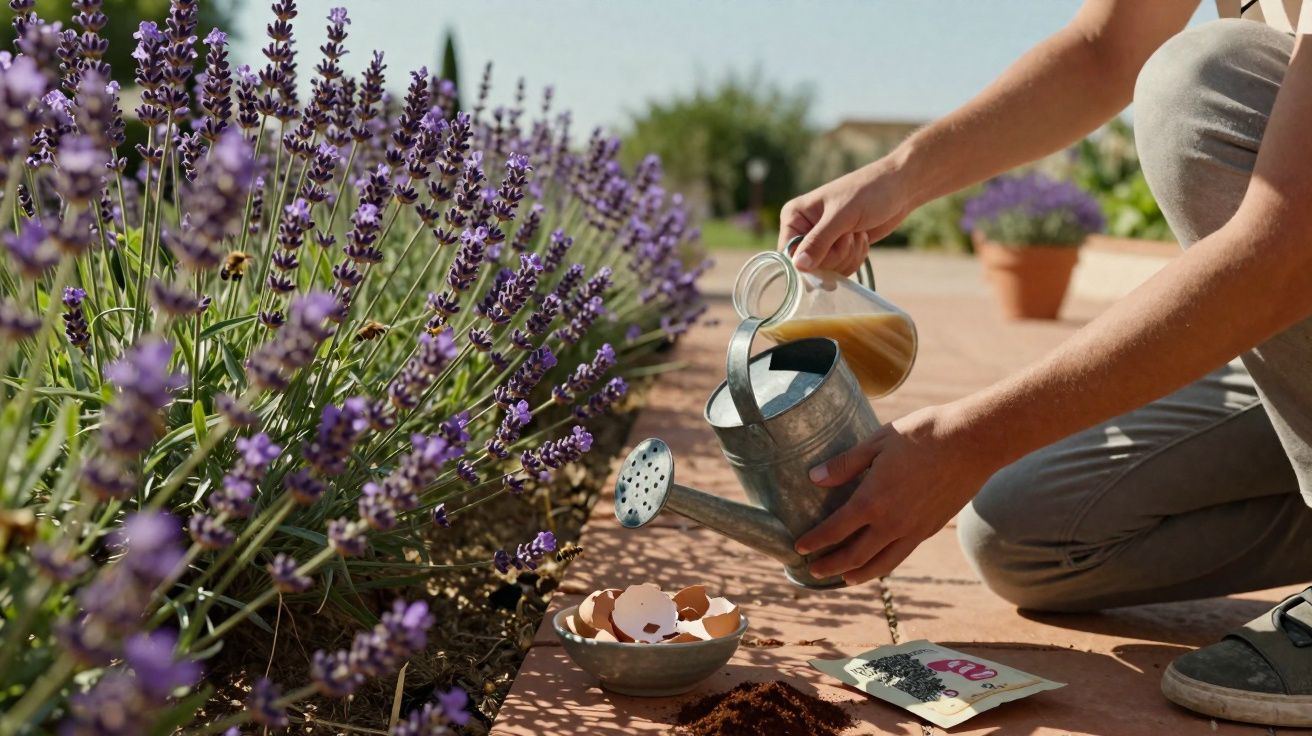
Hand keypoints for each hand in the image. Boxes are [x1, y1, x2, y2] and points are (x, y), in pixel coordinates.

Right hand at [778, 159, 915, 274]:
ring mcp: (822, 241)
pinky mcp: (839, 249)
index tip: (831, 254)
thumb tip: (798, 266)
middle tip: (849, 234)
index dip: (810, 262)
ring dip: (848, 256)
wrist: (899, 187)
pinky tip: (862, 238)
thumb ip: (819, 241)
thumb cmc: (868, 192)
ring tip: (858, 233)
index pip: (789, 254)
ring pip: (827, 270)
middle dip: (835, 256)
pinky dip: (855, 257)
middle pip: (810, 266)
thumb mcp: (842, 216)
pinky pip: (841, 269)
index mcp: (794, 216)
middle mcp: (804, 230)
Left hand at [794, 404, 1001, 585]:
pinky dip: (884, 565)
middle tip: (812, 570)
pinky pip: (901, 555)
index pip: (835, 530)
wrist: (973, 442)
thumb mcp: (878, 442)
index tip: (799, 548)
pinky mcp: (930, 529)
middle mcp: (891, 523)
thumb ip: (845, 464)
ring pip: (881, 564)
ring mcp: (913, 530)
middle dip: (830, 565)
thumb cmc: (923, 435)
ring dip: (858, 574)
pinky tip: (878, 562)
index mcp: (872, 501)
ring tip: (843, 578)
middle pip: (854, 556)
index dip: (815, 541)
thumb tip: (814, 478)